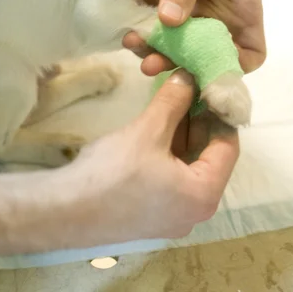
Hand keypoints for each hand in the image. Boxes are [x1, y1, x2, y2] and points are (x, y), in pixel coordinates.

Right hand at [65, 70, 238, 243]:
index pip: (228, 146)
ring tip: (172, 101)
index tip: (211, 88)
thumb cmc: (114, 171)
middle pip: (208, 156)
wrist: (64, 210)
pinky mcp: (151, 214)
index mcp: (204, 195)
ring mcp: (172, 215)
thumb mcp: (149, 129)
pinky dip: (167, 151)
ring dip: (181, 134)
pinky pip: (171, 177)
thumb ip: (174, 101)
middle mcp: (195, 211)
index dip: (220, 113)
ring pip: (187, 165)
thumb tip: (188, 77)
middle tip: (190, 90)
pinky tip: (155, 126)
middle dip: (198, 121)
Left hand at [124, 0, 265, 75]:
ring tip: (134, 45)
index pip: (249, 50)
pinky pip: (152, 26)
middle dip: (180, 63)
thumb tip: (169, 22)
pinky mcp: (159, 0)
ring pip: (175, 44)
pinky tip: (126, 31)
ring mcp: (186, 8)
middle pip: (204, 54)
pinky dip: (141, 31)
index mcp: (240, 4)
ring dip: (155, 50)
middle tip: (154, 65)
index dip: (232, 66)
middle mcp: (216, 12)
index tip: (205, 67)